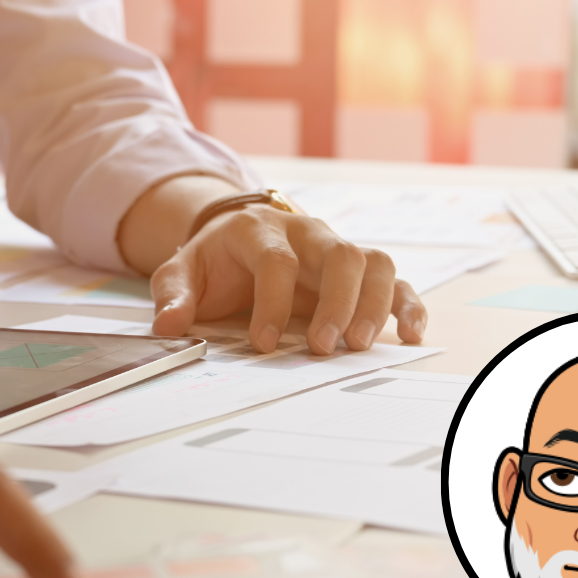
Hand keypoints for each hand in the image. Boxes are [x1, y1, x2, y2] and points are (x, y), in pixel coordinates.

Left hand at [150, 203, 426, 354]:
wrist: (236, 239)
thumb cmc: (213, 262)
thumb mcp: (182, 273)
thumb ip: (174, 295)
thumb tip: (168, 325)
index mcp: (260, 230)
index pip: (276, 260)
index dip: (272, 301)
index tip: (261, 343)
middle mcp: (307, 234)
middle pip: (339, 254)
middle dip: (336, 303)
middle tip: (323, 347)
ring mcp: (336, 250)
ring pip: (373, 262)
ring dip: (373, 304)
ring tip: (359, 346)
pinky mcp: (358, 271)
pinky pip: (394, 280)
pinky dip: (407, 305)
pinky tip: (408, 335)